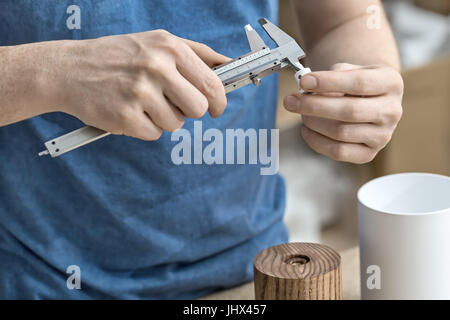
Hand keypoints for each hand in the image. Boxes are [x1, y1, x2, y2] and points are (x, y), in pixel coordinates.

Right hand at [48, 30, 229, 139]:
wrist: (69, 69)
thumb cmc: (119, 56)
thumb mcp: (158, 42)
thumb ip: (196, 53)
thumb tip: (229, 66)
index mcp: (169, 47)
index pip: (211, 83)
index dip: (219, 100)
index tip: (216, 108)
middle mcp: (156, 67)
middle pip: (198, 108)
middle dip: (189, 111)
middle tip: (172, 104)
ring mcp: (139, 92)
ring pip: (176, 124)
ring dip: (164, 119)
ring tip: (143, 102)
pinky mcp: (125, 116)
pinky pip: (154, 134)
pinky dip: (145, 128)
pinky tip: (129, 111)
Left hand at [283, 63, 402, 163]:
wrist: (372, 101)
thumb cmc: (356, 84)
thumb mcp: (349, 70)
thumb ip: (332, 75)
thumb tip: (307, 88)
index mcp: (391, 82)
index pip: (359, 83)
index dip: (329, 82)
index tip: (304, 81)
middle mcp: (392, 111)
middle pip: (349, 111)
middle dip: (314, 106)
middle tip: (291, 101)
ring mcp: (382, 135)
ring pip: (341, 132)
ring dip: (314, 123)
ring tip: (300, 113)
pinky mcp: (369, 153)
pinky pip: (339, 152)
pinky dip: (317, 142)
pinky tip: (307, 130)